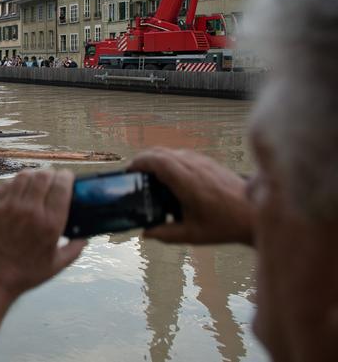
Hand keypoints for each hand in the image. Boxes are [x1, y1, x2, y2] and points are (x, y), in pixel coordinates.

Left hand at [0, 169, 86, 301]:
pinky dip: (17, 182)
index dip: (67, 177)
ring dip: (34, 175)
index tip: (69, 178)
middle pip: (44, 176)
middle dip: (52, 174)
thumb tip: (85, 238)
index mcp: (50, 223)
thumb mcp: (57, 265)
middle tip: (54, 179)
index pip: (61, 186)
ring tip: (38, 181)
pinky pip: (8, 184)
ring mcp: (11, 206)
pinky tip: (21, 189)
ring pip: (25, 175)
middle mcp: (31, 210)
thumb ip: (74, 250)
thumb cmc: (27, 273)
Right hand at [129, 148, 254, 245]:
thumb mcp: (191, 234)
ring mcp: (202, 161)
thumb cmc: (225, 225)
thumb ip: (165, 234)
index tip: (129, 172)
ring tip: (151, 176)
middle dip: (144, 160)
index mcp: (185, 181)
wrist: (256, 215)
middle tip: (136, 174)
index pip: (156, 160)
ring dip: (158, 159)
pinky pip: (184, 155)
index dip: (139, 162)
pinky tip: (172, 178)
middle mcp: (193, 166)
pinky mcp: (210, 162)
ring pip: (172, 152)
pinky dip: (172, 161)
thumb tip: (146, 233)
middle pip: (161, 152)